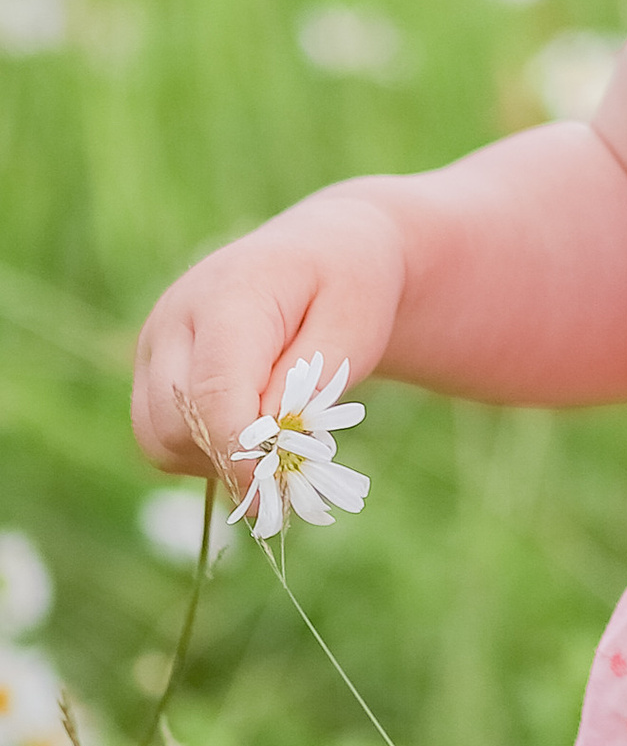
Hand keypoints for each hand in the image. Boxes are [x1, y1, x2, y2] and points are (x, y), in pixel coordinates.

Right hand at [130, 191, 405, 482]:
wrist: (327, 250)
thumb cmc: (351, 286)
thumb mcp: (355, 327)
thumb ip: (309, 382)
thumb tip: (266, 441)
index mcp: (228, 294)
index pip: (213, 390)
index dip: (239, 450)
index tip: (272, 495)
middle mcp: (174, 318)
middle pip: (173, 421)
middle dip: (229, 458)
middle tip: (291, 471)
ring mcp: (155, 343)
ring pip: (157, 437)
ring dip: (214, 459)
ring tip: (279, 443)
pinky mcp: (152, 368)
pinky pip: (160, 435)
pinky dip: (203, 451)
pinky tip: (254, 435)